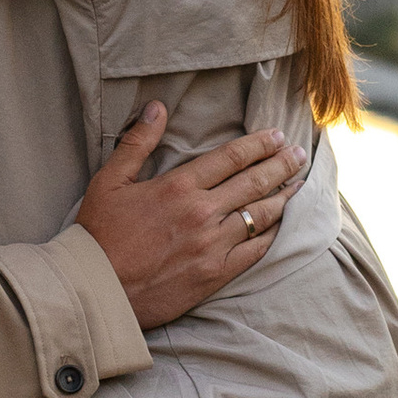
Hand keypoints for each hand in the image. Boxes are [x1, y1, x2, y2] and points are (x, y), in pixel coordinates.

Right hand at [76, 107, 307, 328]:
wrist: (98, 290)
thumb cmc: (99, 235)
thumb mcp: (109, 181)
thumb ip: (137, 143)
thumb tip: (156, 107)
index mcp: (178, 187)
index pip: (230, 158)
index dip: (258, 144)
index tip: (277, 136)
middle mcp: (202, 213)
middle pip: (253, 182)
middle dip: (280, 164)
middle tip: (298, 153)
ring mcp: (213, 245)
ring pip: (260, 215)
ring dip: (284, 196)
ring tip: (299, 183)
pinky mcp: (216, 274)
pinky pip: (255, 251)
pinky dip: (273, 235)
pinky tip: (283, 225)